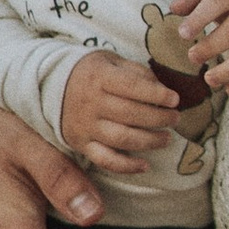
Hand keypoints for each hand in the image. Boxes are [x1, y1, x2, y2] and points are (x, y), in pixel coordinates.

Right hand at [60, 52, 183, 170]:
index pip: (132, 87)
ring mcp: (86, 126)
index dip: (156, 94)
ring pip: (122, 139)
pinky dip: (127, 166)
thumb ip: (137, 72)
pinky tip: (145, 165)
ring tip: (167, 138)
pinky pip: (105, 160)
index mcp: (99, 77)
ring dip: (149, 141)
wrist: (52, 86)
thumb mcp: (112, 61)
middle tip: (175, 118)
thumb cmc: (93, 72)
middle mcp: (91, 103)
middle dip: (159, 118)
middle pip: (130, 114)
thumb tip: (163, 89)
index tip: (175, 100)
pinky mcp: (82, 144)